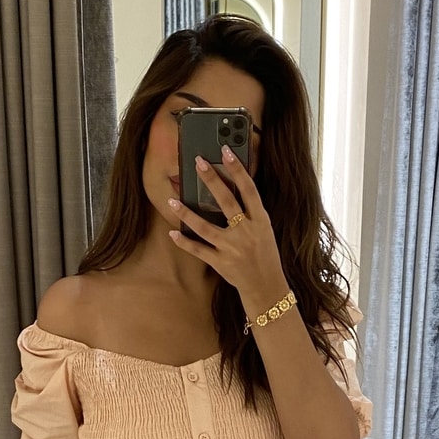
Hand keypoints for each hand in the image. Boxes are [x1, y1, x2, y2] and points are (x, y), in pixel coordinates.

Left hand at [166, 146, 289, 319]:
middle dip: (212, 180)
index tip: (227, 151)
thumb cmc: (264, 255)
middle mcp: (246, 233)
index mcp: (260, 222)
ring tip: (172, 200)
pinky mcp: (220, 262)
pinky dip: (185, 242)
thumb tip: (229, 189)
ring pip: (205, 227)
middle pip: (227, 202)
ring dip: (186, 213)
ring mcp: (232, 248)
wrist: (267, 287)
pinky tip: (172, 233)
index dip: (239, 169)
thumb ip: (250, 212)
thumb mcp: (264, 230)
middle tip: (198, 162)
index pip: (250, 190)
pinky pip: (199, 250)